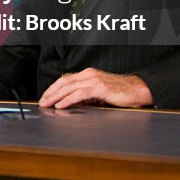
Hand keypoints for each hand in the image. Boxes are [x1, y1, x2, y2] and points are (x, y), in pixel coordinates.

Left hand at [38, 68, 152, 108]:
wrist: (138, 90)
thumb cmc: (120, 93)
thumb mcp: (99, 94)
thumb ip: (86, 96)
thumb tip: (73, 103)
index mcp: (88, 75)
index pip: (66, 79)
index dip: (53, 88)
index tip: (45, 96)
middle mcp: (89, 75)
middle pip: (64, 82)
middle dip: (50, 92)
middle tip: (41, 102)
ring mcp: (94, 80)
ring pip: (69, 87)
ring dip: (55, 96)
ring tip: (46, 104)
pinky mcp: (99, 88)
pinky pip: (79, 94)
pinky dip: (68, 99)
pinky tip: (60, 105)